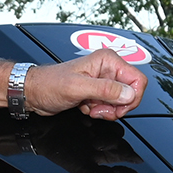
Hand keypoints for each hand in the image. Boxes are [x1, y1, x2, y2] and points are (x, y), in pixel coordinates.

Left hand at [25, 49, 144, 119]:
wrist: (35, 92)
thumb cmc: (49, 84)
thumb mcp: (78, 87)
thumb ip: (105, 90)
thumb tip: (128, 94)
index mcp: (107, 60)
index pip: (138, 80)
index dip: (131, 97)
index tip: (118, 107)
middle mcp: (108, 69)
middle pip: (131, 93)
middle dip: (117, 106)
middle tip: (100, 109)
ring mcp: (103, 81)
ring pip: (121, 102)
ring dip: (107, 110)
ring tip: (90, 108)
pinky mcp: (98, 92)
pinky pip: (110, 106)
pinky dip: (100, 111)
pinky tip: (86, 106)